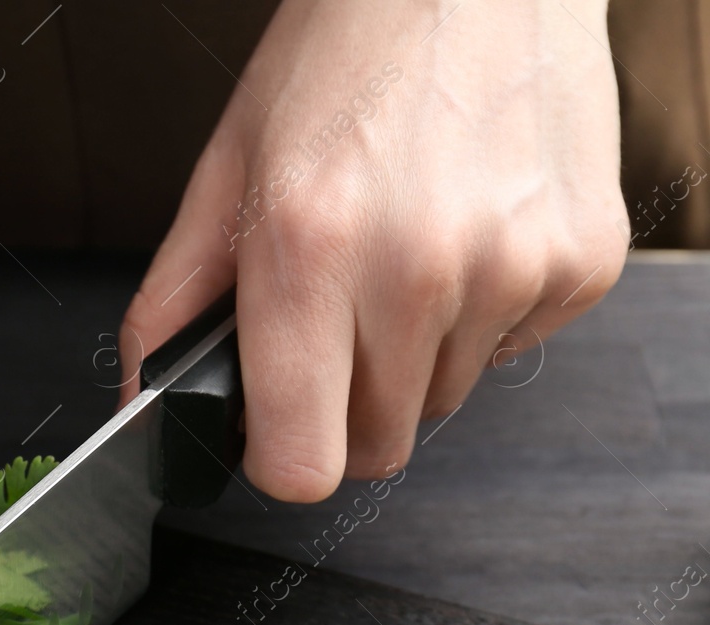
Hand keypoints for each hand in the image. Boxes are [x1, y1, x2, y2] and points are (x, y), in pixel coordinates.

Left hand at [120, 0, 625, 499]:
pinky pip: (513, 350)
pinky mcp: (584, 263)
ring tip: (401, 253)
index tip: (272, 427)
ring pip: (444, 401)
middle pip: (375, 448)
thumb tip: (143, 404)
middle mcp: (417, 270)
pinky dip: (483, 316)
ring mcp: (514, 269)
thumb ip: (174, 303)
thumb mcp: (228, 170)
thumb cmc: (345, 57)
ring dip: (413, 358)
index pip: (300, 463)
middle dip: (341, 409)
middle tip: (332, 324)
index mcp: (309, 251)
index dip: (277, 457)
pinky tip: (464, 234)